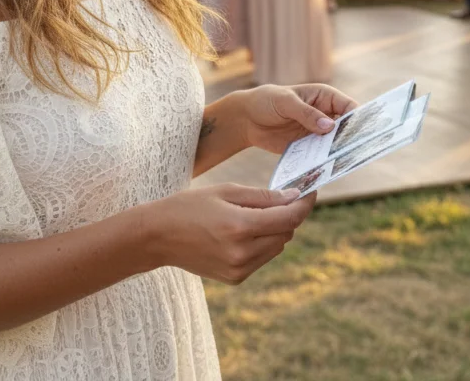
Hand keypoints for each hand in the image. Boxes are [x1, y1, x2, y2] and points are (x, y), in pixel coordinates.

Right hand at [144, 184, 315, 283]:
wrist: (158, 237)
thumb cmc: (189, 206)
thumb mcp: (225, 191)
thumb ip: (263, 196)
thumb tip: (294, 197)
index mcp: (240, 227)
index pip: (288, 218)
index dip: (304, 204)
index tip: (310, 191)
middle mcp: (242, 253)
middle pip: (286, 233)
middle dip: (287, 215)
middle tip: (277, 199)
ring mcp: (239, 269)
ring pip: (277, 247)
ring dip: (275, 230)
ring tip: (251, 215)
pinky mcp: (235, 278)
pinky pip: (262, 258)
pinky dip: (261, 243)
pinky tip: (240, 232)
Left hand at [235, 83, 357, 153]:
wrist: (247, 119)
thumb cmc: (266, 101)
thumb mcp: (285, 102)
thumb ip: (306, 113)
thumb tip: (330, 126)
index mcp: (324, 97)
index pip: (349, 107)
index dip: (359, 119)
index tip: (364, 133)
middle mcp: (325, 114)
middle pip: (347, 128)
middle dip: (353, 139)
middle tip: (358, 152)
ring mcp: (318, 132)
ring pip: (336, 144)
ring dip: (340, 153)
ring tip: (346, 164)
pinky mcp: (308, 147)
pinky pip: (321, 155)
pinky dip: (325, 162)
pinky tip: (328, 170)